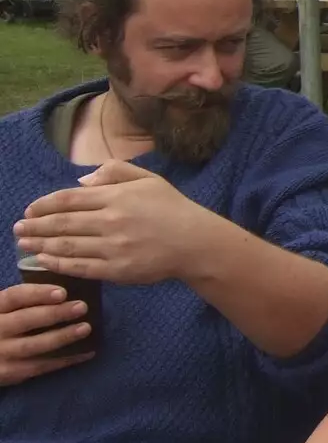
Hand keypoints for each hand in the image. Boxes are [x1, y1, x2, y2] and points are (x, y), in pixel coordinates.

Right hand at [0, 282, 93, 384]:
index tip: (63, 293)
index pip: (15, 297)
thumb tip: (65, 293)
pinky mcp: (8, 373)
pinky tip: (86, 353)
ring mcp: (0, 353)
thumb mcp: (6, 311)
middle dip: (54, 313)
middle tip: (81, 307)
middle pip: (24, 320)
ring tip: (86, 328)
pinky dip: (64, 360)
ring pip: (32, 345)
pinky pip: (39, 366)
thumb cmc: (3, 327)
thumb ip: (26, 303)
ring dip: (61, 337)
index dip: (38, 293)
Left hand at [16, 161, 218, 285]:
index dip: (44, 204)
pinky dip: (57, 263)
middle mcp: (111, 221)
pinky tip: (43, 260)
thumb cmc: (172, 208)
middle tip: (17, 229)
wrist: (195, 242)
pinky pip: (79, 267)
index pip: (70, 199)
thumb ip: (115, 172)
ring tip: (23, 244)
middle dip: (35, 226)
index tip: (29, 209)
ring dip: (40, 244)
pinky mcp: (116, 270)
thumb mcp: (149, 179)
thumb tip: (81, 182)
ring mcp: (113, 247)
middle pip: (62, 223)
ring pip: (66, 246)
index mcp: (118, 196)